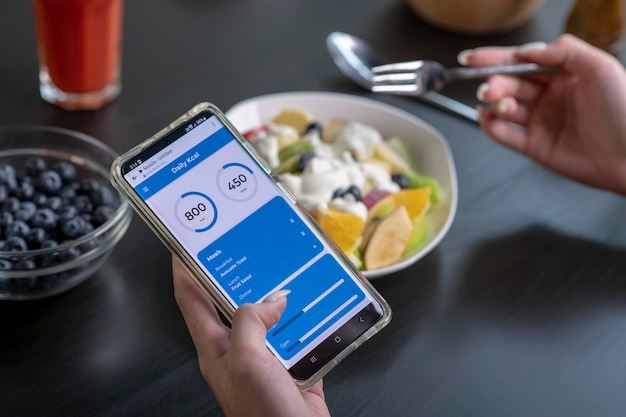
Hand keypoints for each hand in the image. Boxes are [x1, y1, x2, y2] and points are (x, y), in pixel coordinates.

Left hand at [172, 256, 330, 416]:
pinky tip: (319, 306)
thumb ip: (250, 323)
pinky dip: (310, 318)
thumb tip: (270, 300)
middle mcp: (239, 350)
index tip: (188, 243)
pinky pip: (300, 333)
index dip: (186, 269)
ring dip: (281, 295)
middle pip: (233, 301)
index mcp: (216, 349)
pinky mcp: (294, 366)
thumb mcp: (246, 362)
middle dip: (241, 274)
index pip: (192, 299)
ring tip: (289, 270)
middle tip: (248, 247)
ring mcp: (267, 358)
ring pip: (271, 315)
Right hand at [459, 34, 625, 194]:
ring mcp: (541, 122)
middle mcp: (550, 97)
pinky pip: (506, 136)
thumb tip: (528, 50)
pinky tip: (488, 120)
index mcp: (564, 75)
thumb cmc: (625, 112)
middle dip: (495, 83)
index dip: (497, 59)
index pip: (524, 62)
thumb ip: (565, 51)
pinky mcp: (535, 146)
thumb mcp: (601, 68)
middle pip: (511, 84)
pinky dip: (492, 127)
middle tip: (489, 87)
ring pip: (506, 109)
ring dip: (495, 104)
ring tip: (497, 103)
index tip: (475, 59)